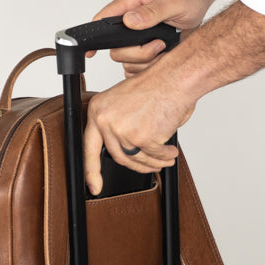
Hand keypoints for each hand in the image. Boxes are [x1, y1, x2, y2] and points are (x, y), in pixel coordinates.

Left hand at [83, 63, 194, 195]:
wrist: (175, 78)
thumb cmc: (156, 86)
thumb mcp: (123, 102)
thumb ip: (116, 125)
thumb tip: (122, 150)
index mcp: (98, 110)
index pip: (89, 147)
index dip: (91, 170)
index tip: (94, 186)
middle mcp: (106, 120)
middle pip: (118, 156)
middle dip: (137, 166)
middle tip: (150, 168)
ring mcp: (123, 130)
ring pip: (137, 158)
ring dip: (154, 162)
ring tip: (165, 159)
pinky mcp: (141, 137)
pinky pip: (153, 156)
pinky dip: (165, 156)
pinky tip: (170, 152)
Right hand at [88, 0, 210, 75]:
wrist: (198, 3)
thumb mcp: (174, 1)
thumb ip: (152, 11)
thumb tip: (129, 21)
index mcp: (130, 3)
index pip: (103, 19)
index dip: (94, 36)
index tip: (92, 51)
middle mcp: (128, 21)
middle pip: (115, 50)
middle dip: (138, 53)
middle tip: (158, 44)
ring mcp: (134, 38)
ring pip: (126, 62)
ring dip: (146, 62)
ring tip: (164, 47)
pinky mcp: (142, 50)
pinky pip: (135, 69)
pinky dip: (148, 69)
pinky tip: (161, 58)